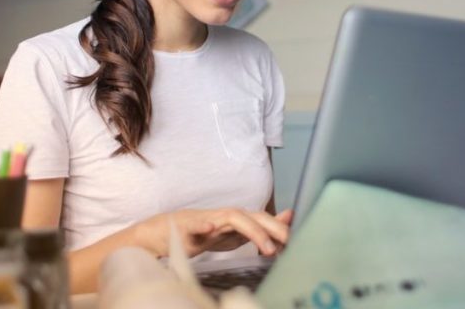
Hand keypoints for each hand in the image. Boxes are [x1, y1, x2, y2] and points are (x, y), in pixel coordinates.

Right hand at [136, 208, 292, 257]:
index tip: (298, 242)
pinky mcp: (187, 226)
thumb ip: (259, 228)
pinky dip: (203, 226)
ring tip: (267, 247)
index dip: (281, 229)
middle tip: (290, 243)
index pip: (264, 221)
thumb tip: (288, 218)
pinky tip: (210, 229)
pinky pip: (195, 225)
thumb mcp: (234, 234)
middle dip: (274, 228)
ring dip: (252, 231)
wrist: (166, 232)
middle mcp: (226, 216)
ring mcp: (207, 220)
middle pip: (253, 217)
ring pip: (232, 219)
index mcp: (238, 220)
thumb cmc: (202, 233)